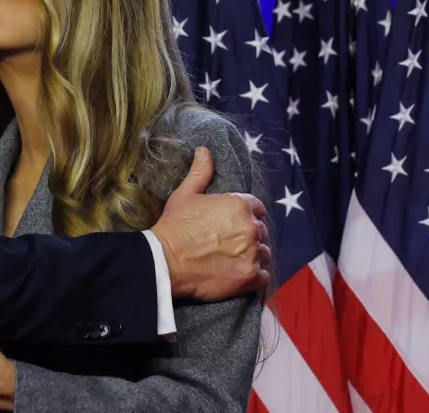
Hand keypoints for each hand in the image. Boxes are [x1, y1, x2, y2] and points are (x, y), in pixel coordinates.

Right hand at [150, 146, 270, 300]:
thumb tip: (204, 150)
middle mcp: (251, 227)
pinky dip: (254, 277)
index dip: (246, 216)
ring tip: (232, 261)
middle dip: (249, 237)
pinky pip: (263, 277)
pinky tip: (238, 275)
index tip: (232, 225)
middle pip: (261, 232)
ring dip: (253, 257)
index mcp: (239, 205)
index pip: (257, 208)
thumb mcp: (185, 194)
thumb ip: (200, 172)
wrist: (165, 261)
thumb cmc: (174, 226)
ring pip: (264, 254)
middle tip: (228, 245)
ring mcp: (252, 253)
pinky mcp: (249, 276)